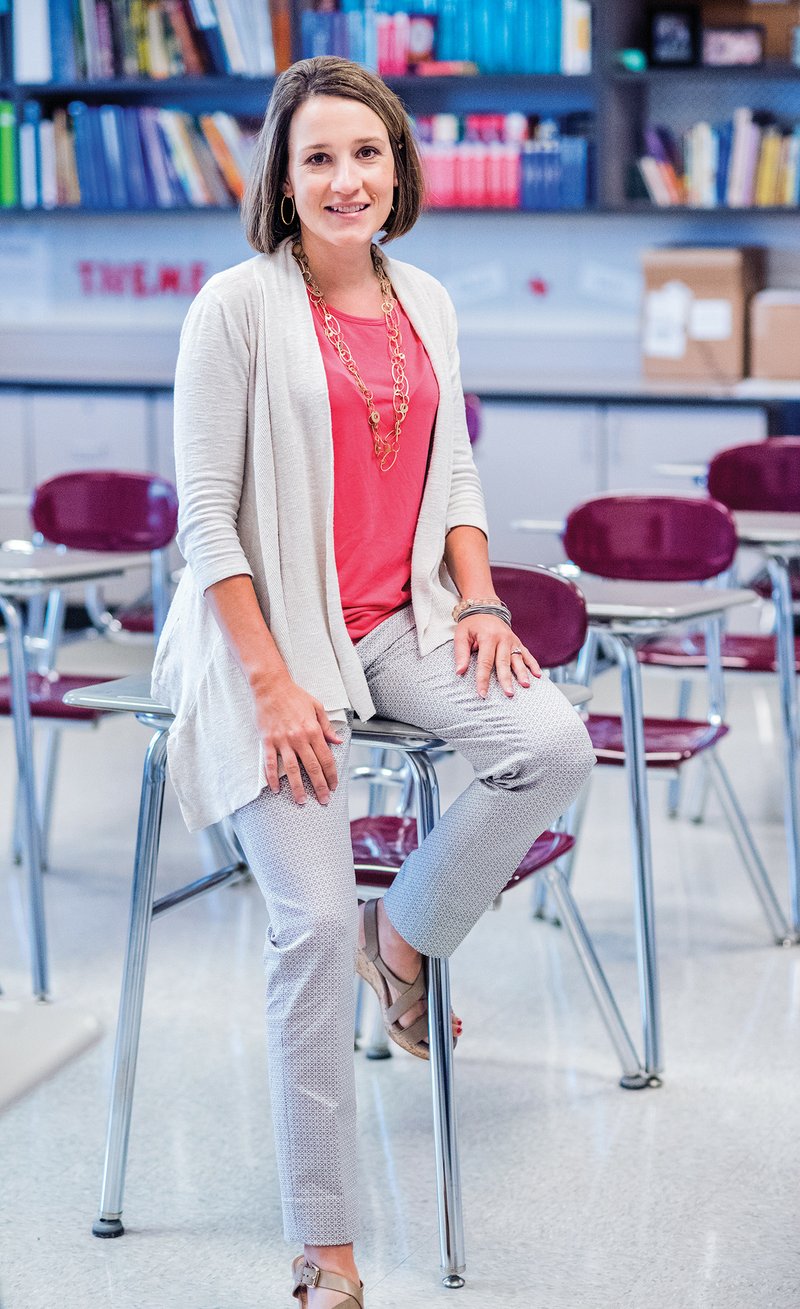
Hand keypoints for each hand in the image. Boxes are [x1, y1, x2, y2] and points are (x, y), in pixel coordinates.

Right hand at [250, 674, 342, 804]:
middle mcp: (299, 738)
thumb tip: (338, 741)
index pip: (326, 758)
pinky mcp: (268, 741)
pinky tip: (276, 789)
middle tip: (323, 800)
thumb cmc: (294, 695)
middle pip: (312, 768)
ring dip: (297, 788)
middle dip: (319, 787)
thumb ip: (327, 727)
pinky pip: (270, 763)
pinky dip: (272, 778)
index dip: (331, 775)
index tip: (333, 786)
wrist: (271, 686)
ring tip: (301, 801)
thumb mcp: (317, 707)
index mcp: (313, 730)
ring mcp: (282, 741)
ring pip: (292, 770)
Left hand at [453, 615, 541, 698]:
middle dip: (506, 679)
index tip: (483, 693)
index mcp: (487, 637)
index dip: (483, 679)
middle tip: (509, 694)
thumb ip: (461, 653)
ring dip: (522, 673)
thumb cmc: (471, 624)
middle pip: (504, 662)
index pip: (485, 662)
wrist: (484, 608)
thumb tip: (460, 672)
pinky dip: (533, 664)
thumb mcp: (461, 635)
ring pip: (518, 659)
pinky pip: (526, 654)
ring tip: (525, 685)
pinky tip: (538, 675)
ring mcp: (512, 640)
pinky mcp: (517, 642)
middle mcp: (502, 639)